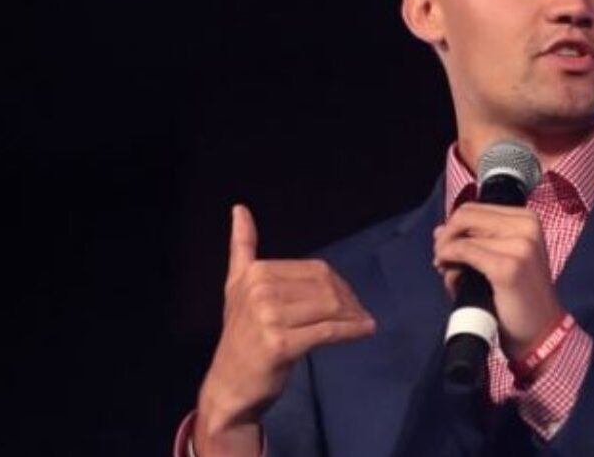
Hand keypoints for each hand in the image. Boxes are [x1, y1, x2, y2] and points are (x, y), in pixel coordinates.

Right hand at [194, 204, 375, 456]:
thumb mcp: (235, 288)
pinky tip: (365, 331)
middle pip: (325, 287)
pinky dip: (352, 331)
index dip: (339, 283)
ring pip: (330, 307)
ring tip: (364, 322)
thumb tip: (240, 208)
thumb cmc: (240, 337)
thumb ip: (241, 248)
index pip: (315, 270)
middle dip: (349, 300)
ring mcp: (268, 317)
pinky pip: (328, 331)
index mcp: (255, 272)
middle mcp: (259, 290)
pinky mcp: (280, 343)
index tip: (350, 299)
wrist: (228, 385)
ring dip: (354, 316)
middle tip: (361, 313)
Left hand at [433, 202, 562, 359]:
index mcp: (527, 219)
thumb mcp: (504, 258)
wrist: (541, 332)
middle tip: (443, 262)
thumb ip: (475, 240)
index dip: (453, 227)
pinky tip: (450, 276)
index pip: (473, 208)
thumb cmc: (520, 297)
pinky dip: (449, 261)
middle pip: (464, 216)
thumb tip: (439, 230)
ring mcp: (520, 246)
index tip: (448, 249)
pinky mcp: (507, 267)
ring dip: (446, 255)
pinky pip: (463, 252)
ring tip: (452, 277)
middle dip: (445, 238)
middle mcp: (527, 227)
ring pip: (461, 236)